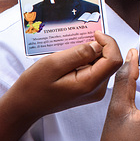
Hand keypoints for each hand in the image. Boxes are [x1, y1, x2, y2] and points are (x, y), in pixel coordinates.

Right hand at [0, 31, 121, 140]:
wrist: (24, 105)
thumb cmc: (34, 86)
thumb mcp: (53, 64)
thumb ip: (79, 53)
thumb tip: (99, 45)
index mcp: (89, 84)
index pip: (114, 60)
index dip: (109, 43)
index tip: (95, 34)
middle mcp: (97, 90)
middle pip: (111, 61)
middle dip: (99, 47)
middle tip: (80, 41)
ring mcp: (94, 90)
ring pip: (103, 64)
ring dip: (92, 53)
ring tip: (72, 52)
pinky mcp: (90, 89)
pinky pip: (96, 69)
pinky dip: (88, 60)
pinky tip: (72, 59)